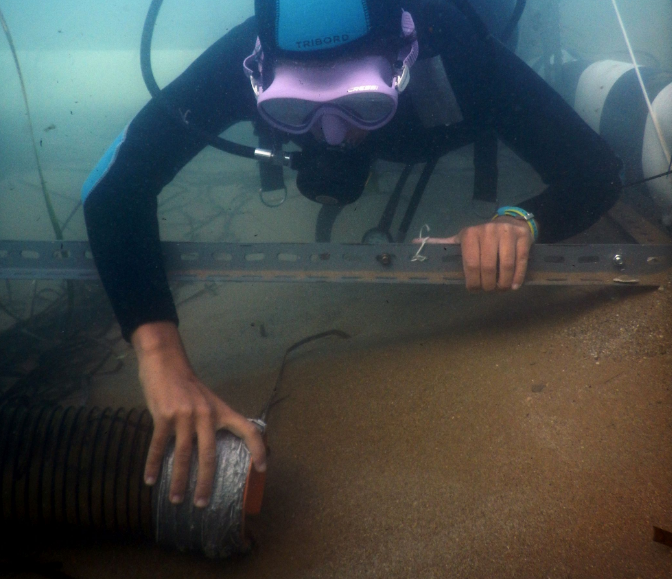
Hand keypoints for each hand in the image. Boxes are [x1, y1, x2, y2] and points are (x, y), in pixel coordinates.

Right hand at [132, 322, 266, 507]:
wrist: (165, 361)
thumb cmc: (187, 385)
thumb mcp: (208, 400)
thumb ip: (212, 421)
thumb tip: (213, 449)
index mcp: (221, 411)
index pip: (248, 430)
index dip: (259, 449)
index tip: (263, 468)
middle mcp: (207, 414)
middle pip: (210, 454)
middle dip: (206, 482)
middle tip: (202, 504)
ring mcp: (185, 415)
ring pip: (184, 454)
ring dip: (179, 480)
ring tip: (176, 500)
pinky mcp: (164, 415)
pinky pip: (160, 446)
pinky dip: (154, 464)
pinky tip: (150, 480)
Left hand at [415, 216, 533, 290]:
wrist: (510, 222)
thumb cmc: (482, 237)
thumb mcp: (462, 238)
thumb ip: (442, 243)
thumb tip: (414, 243)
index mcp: (470, 234)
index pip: (470, 264)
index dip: (472, 281)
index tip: (474, 289)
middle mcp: (488, 231)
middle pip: (488, 267)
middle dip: (488, 284)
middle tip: (488, 290)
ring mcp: (507, 233)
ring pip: (506, 265)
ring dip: (503, 283)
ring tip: (500, 289)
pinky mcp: (523, 237)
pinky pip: (521, 261)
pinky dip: (517, 277)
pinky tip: (513, 286)